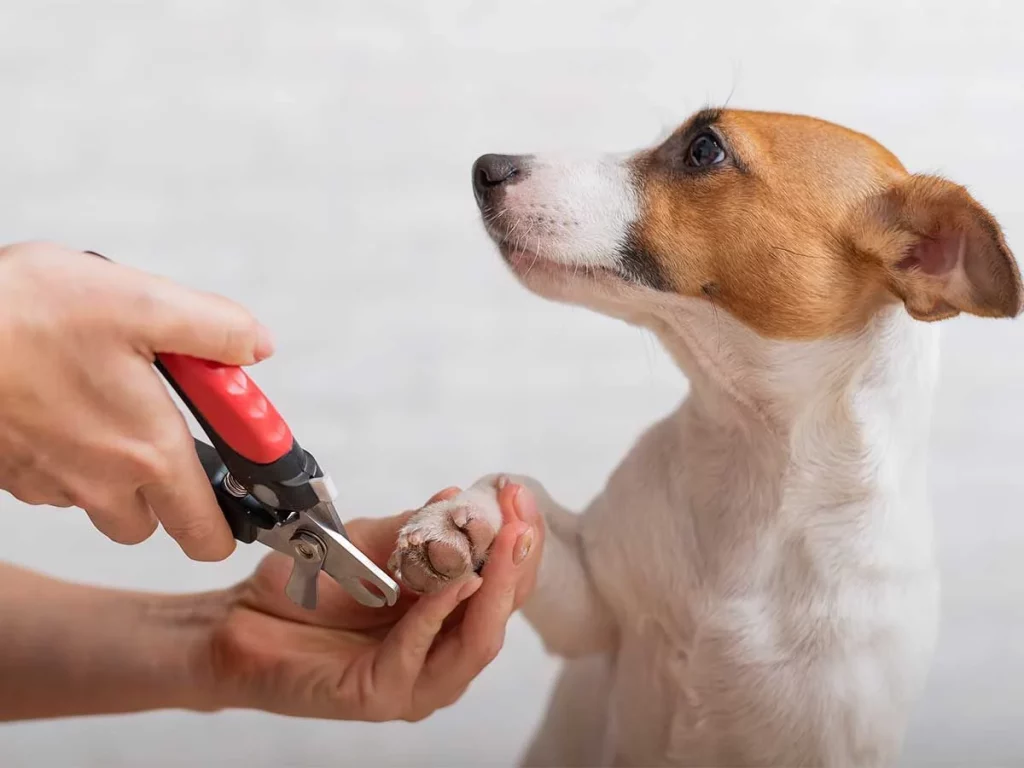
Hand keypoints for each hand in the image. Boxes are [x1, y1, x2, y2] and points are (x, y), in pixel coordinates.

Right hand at [0, 241, 272, 559]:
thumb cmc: (27, 314)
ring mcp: (49, 482)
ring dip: (117, 466)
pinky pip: (56, 481)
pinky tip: (63, 399)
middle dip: (171, 485)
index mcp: (148, 451)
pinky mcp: (10, 471)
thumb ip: (216, 329)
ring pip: (102, 502)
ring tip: (109, 396)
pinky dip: (71, 452)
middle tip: (168, 425)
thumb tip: (256, 347)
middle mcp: (99, 482)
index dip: (231, 523)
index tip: (243, 490)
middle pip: (155, 521)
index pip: (206, 533)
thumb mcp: (144, 303)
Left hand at [194, 485, 537, 720]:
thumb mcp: (371, 543)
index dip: (518, 537)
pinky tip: (455, 582)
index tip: (516, 492)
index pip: (504, 580)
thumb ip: (416, 528)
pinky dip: (439, 614)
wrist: (241, 619)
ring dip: (495, 589)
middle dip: (517, 560)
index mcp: (450, 615)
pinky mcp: (383, 696)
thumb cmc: (308, 584)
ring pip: (478, 641)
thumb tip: (459, 497)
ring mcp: (418, 679)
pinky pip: (422, 654)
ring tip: (504, 543)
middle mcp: (443, 651)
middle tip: (520, 514)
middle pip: (502, 612)